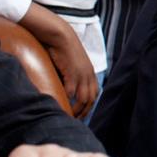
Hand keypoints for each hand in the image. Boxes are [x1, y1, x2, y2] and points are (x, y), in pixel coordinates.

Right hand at [22, 3, 97, 117]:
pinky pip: (71, 91)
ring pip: (83, 98)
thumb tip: (67, 90)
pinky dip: (68, 100)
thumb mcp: (73, 65)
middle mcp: (89, 75)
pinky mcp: (72, 73)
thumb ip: (73, 76)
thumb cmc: (64, 50)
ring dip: (77, 109)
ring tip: (70, 116)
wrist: (62, 36)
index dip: (89, 105)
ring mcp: (82, 75)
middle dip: (85, 111)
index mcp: (91, 73)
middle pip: (91, 98)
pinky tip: (63, 106)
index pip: (94, 94)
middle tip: (76, 120)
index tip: (82, 115)